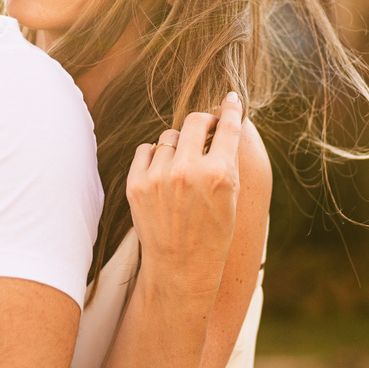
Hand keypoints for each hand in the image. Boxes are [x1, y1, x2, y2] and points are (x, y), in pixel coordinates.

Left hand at [126, 92, 243, 294]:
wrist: (181, 269)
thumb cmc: (213, 233)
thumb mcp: (232, 197)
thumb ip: (226, 159)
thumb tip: (221, 122)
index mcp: (220, 175)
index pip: (228, 126)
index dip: (230, 108)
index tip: (230, 99)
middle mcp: (189, 172)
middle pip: (196, 120)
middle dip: (204, 121)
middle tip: (208, 128)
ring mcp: (159, 178)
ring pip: (170, 135)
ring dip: (180, 144)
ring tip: (184, 167)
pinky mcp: (136, 184)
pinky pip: (147, 149)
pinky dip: (156, 156)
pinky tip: (164, 174)